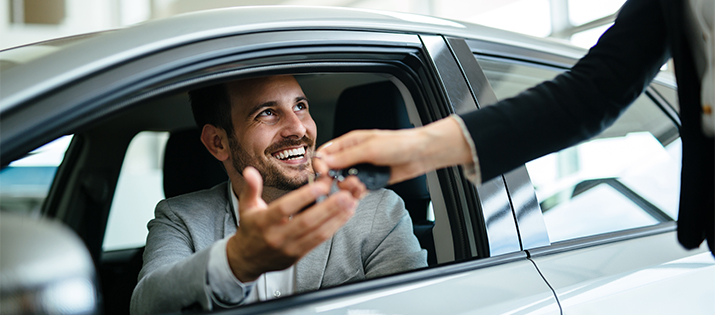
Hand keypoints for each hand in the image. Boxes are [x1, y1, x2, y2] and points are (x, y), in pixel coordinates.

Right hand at [226, 167, 361, 281]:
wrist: (247, 260)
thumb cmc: (250, 229)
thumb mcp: (246, 206)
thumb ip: (251, 188)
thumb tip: (250, 171)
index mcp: (264, 222)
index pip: (285, 208)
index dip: (304, 197)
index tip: (321, 185)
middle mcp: (278, 236)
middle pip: (306, 222)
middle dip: (328, 208)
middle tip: (345, 194)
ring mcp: (290, 248)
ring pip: (317, 233)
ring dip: (336, 218)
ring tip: (350, 203)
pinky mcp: (299, 255)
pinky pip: (319, 241)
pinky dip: (333, 227)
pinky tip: (344, 216)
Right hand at [315, 116, 472, 184]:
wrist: (421, 154)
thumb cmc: (399, 144)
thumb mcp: (370, 148)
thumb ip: (346, 156)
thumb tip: (324, 161)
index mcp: (349, 142)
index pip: (325, 153)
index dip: (321, 165)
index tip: (324, 175)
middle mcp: (353, 156)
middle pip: (332, 170)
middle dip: (334, 179)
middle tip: (344, 183)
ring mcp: (362, 169)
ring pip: (344, 182)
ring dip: (348, 188)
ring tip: (359, 186)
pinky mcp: (371, 180)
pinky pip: (357, 190)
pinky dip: (357, 194)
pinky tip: (362, 191)